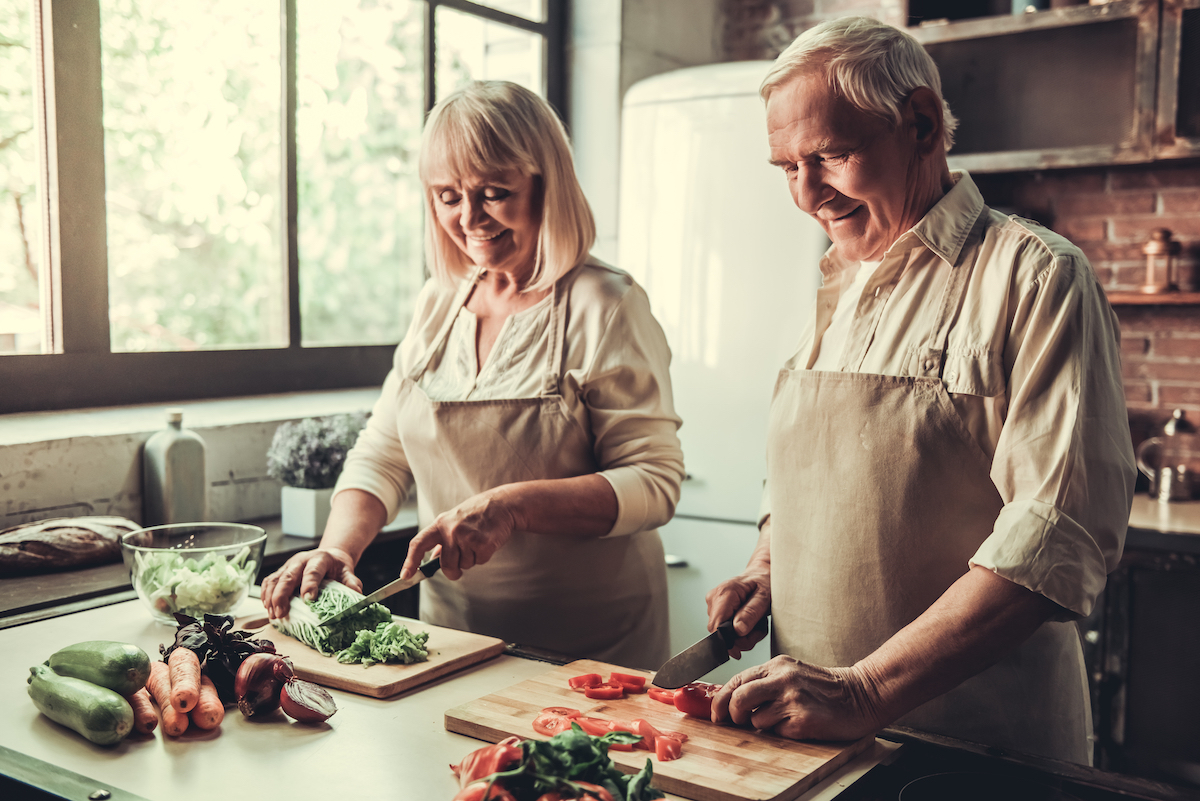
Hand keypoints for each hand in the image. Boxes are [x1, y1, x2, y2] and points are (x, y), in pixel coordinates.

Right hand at [259, 547, 360, 619]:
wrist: (329, 555)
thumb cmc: (337, 567)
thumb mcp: (347, 572)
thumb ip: (351, 582)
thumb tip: (356, 594)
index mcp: (320, 559)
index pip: (313, 571)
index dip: (309, 584)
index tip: (308, 600)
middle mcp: (301, 560)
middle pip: (288, 576)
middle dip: (282, 595)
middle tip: (281, 613)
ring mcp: (289, 565)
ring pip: (275, 579)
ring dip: (271, 597)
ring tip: (273, 615)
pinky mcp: (281, 571)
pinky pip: (268, 581)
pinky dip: (265, 594)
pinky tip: (267, 607)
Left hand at [401, 490, 519, 580]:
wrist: (502, 504)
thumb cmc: (477, 513)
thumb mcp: (454, 520)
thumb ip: (442, 538)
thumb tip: (433, 557)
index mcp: (440, 523)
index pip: (419, 544)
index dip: (410, 561)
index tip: (405, 575)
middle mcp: (451, 530)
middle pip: (446, 565)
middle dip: (453, 571)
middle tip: (461, 564)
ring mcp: (466, 536)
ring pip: (464, 565)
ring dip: (471, 559)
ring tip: (477, 541)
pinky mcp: (482, 543)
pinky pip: (479, 561)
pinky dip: (484, 556)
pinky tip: (486, 541)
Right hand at [705, 570, 770, 657]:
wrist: (762, 573)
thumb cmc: (765, 582)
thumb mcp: (765, 597)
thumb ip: (751, 613)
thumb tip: (738, 630)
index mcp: (724, 593)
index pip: (716, 626)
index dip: (727, 641)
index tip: (740, 649)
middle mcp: (714, 598)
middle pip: (719, 632)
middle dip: (740, 638)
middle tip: (758, 630)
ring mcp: (713, 603)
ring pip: (723, 633)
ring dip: (742, 635)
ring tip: (756, 623)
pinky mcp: (717, 609)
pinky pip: (725, 628)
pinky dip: (740, 631)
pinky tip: (750, 622)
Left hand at [711, 656, 883, 740]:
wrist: (861, 694)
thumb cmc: (826, 688)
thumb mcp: (793, 673)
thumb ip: (767, 682)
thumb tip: (735, 702)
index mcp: (778, 665)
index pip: (737, 680)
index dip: (721, 699)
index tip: (716, 714)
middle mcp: (783, 679)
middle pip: (739, 698)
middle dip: (732, 714)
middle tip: (736, 722)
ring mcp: (793, 699)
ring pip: (757, 719)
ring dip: (764, 725)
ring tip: (784, 720)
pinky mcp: (804, 719)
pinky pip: (778, 733)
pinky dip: (783, 733)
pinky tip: (799, 725)